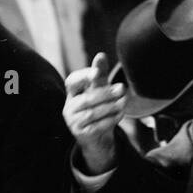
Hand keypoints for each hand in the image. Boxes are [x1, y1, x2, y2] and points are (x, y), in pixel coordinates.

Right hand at [63, 53, 125, 174]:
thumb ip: (99, 74)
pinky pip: (97, 126)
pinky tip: (120, 114)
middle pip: (87, 99)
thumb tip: (101, 55)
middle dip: (106, 93)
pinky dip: (111, 119)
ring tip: (124, 102)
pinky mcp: (81, 134)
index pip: (71, 81)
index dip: (83, 77)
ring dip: (111, 106)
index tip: (96, 73)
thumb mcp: (99, 90)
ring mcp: (73, 122)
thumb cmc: (98, 108)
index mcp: (71, 93)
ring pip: (93, 113)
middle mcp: (69, 107)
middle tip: (122, 88)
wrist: (98, 137)